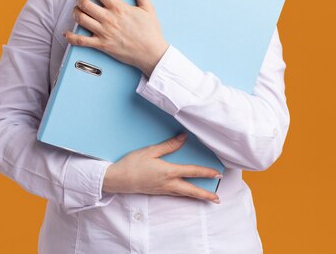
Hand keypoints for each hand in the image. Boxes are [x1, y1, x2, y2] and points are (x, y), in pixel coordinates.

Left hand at [64, 0, 168, 76]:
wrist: (152, 53)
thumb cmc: (151, 31)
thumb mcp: (148, 8)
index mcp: (119, 8)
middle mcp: (108, 19)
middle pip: (85, 3)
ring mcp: (103, 33)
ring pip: (81, 19)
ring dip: (75, 12)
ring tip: (78, 10)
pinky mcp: (102, 45)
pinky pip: (81, 41)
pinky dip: (71, 37)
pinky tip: (67, 33)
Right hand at [102, 133, 221, 202]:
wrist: (118, 179)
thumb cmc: (133, 163)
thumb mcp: (151, 151)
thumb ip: (169, 145)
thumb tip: (184, 137)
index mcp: (168, 171)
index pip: (192, 172)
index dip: (206, 172)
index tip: (217, 174)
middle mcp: (168, 183)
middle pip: (191, 190)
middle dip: (205, 195)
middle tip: (217, 199)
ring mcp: (163, 190)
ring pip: (184, 194)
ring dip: (197, 196)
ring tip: (207, 198)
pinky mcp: (158, 192)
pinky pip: (176, 194)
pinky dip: (185, 195)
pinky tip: (187, 194)